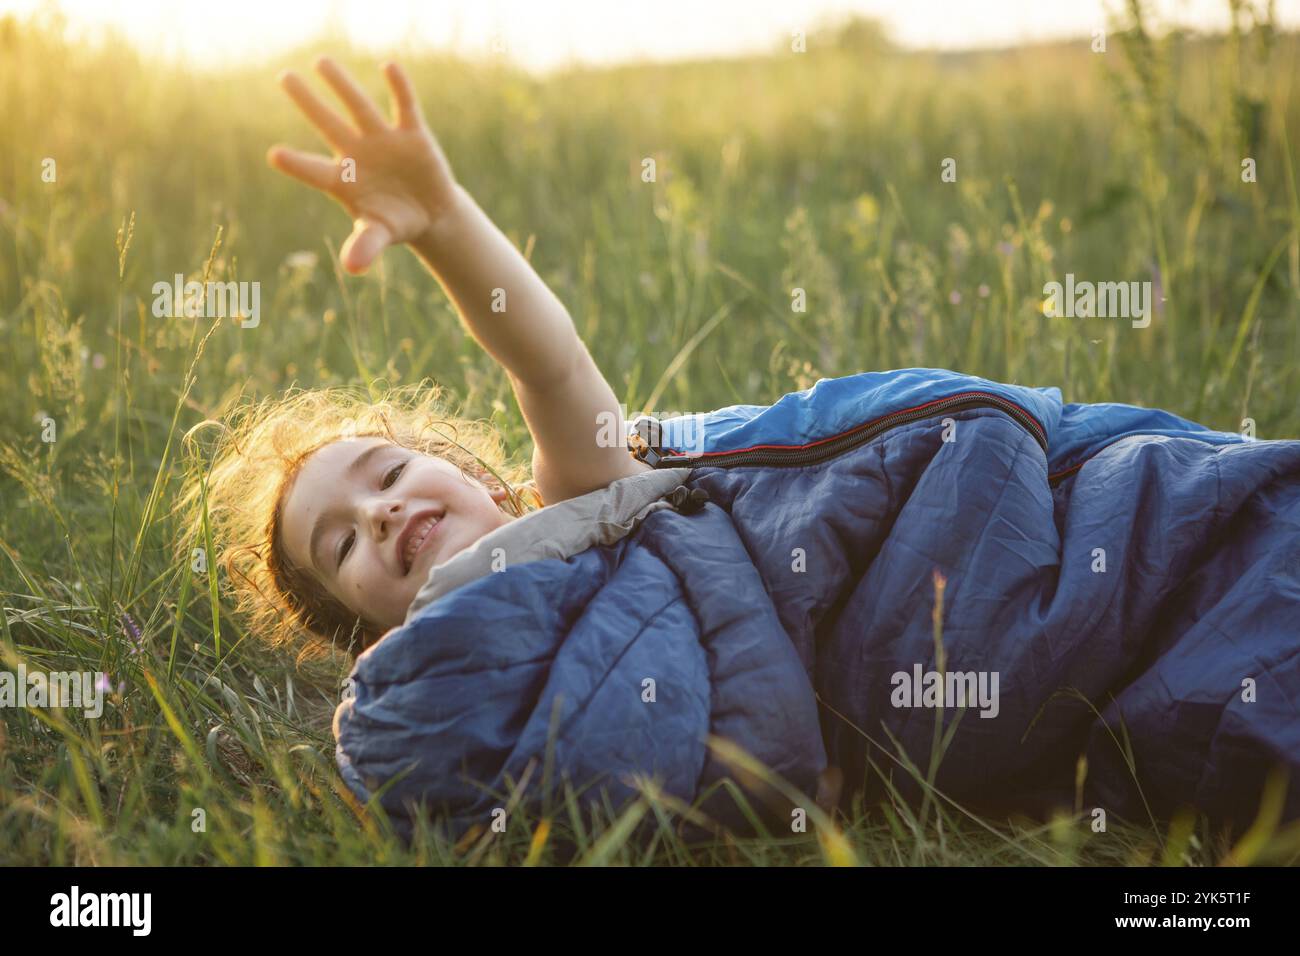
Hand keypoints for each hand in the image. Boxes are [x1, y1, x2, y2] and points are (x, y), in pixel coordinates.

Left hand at [267, 56, 459, 274]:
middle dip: (308, 102)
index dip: (296, 164)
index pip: (314, 170)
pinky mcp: (411, 134)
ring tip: (322, 62)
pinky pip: (403, 106)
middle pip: (327, 124)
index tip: (274, 154)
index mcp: (342, 180)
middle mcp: (357, 154)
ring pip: (359, 107)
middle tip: (284, 78)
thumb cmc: (394, 223)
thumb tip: (353, 268)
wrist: (428, 213)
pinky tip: (388, 66)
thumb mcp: (379, 235)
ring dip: (342, 85)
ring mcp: (383, 140)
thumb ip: (365, 247)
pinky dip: (399, 87)